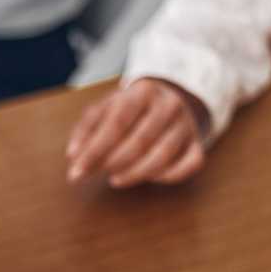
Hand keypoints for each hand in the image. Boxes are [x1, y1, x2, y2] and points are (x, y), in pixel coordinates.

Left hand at [66, 78, 208, 188]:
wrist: (167, 98)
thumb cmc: (129, 109)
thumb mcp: (105, 109)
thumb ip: (86, 129)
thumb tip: (73, 156)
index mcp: (143, 91)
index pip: (117, 123)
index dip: (94, 151)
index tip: (76, 173)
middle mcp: (169, 105)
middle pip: (140, 140)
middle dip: (114, 162)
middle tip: (98, 174)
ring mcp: (186, 124)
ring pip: (163, 156)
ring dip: (136, 174)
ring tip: (115, 180)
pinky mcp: (197, 143)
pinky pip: (190, 165)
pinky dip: (169, 177)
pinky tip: (149, 179)